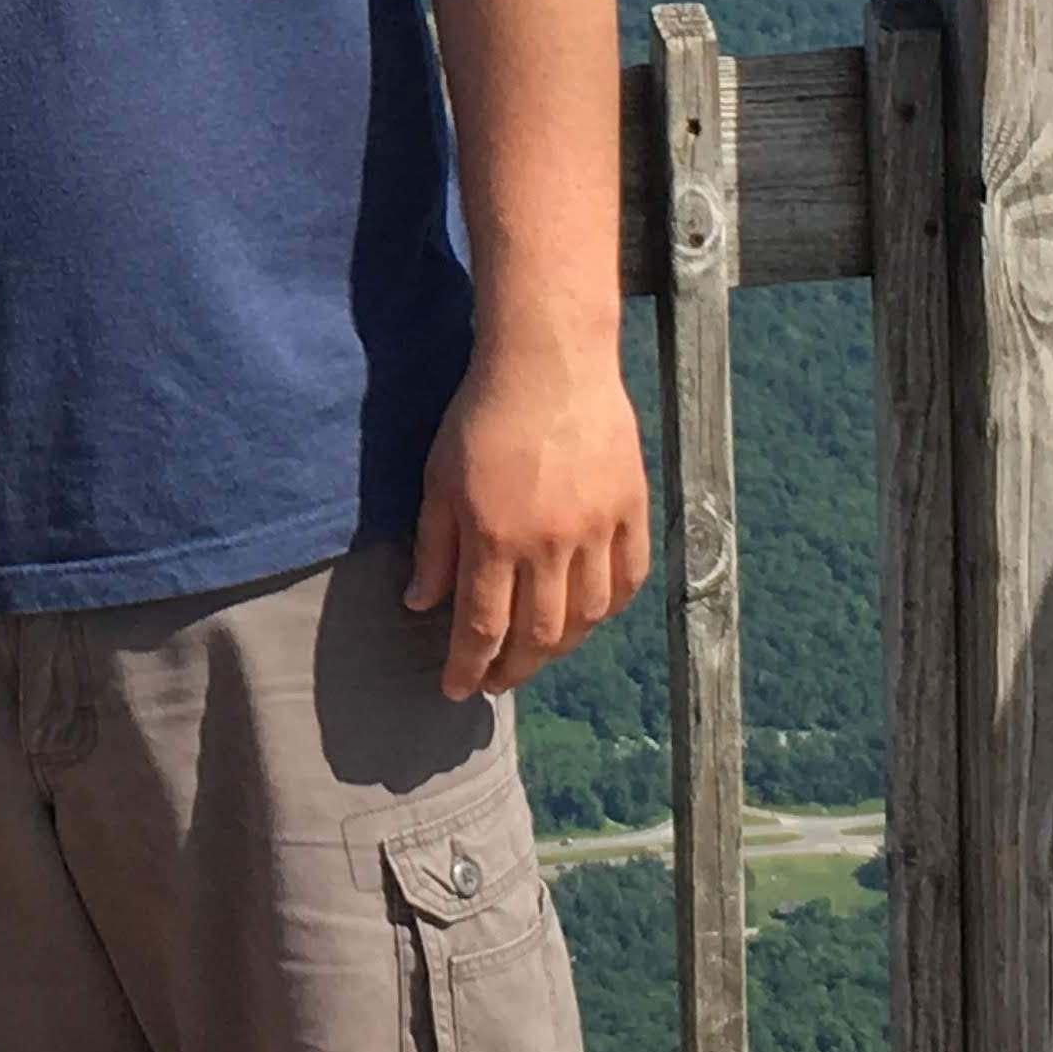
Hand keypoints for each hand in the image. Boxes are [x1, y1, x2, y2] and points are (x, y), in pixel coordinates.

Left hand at [408, 338, 650, 699]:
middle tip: (494, 683)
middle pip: (538, 636)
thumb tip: (421, 605)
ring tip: (536, 654)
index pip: (481, 627)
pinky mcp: (632, 511)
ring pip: (587, 617)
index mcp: (494, 537)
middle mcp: (551, 544)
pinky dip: (608, 608)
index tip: (455, 690)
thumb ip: (433, 547)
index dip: (468, 667)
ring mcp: (597, 530)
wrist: (550, 361)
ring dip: (560, 648)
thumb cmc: (481, 415)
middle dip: (513, 670)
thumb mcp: (438, 478)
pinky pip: (628, 580)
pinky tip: (588, 616)